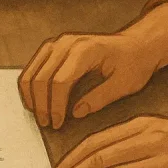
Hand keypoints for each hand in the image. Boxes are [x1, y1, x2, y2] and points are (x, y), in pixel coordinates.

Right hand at [18, 3, 167, 128]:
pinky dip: (30, 86)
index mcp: (86, 50)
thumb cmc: (134, 63)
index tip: (58, 123)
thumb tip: (76, 113)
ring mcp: (57, 43)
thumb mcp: (124, 84)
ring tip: (39, 115)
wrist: (137, 44)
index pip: (60, 81)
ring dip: (31, 96)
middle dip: (41, 105)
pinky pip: (32, 67)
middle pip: (41, 76)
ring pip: (31, 71)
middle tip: (47, 124)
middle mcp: (67, 42)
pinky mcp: (53, 47)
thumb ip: (100, 99)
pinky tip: (35, 102)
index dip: (56, 106)